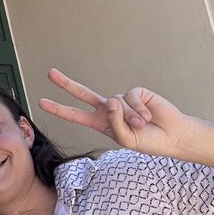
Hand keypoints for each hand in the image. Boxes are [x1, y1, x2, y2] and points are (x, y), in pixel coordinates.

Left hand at [39, 68, 194, 157]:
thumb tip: (110, 100)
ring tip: (143, 125)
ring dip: (131, 118)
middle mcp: (108, 109)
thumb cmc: (148, 141)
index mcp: (101, 123)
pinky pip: (131, 97)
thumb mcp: (125, 140)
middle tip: (49, 73)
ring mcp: (121, 100)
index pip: (76, 115)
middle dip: (66, 84)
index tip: (41, 103)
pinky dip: (139, 109)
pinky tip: (148, 116)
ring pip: (116, 103)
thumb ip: (114, 123)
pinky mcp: (136, 93)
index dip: (59, 109)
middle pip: (83, 94)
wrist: (172, 136)